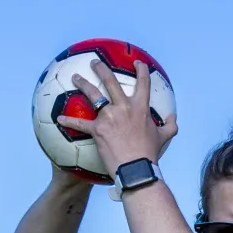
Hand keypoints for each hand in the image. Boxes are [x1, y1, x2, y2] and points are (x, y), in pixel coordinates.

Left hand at [57, 60, 178, 176]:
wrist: (136, 169)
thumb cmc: (150, 154)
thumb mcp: (164, 138)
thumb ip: (170, 126)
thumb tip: (173, 118)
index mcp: (140, 108)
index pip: (143, 83)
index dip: (141, 70)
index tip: (137, 63)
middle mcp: (123, 107)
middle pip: (110, 81)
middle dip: (101, 69)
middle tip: (94, 63)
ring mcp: (109, 117)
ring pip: (93, 95)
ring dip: (83, 84)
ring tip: (75, 78)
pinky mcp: (97, 130)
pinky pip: (80, 123)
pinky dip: (69, 121)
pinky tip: (59, 118)